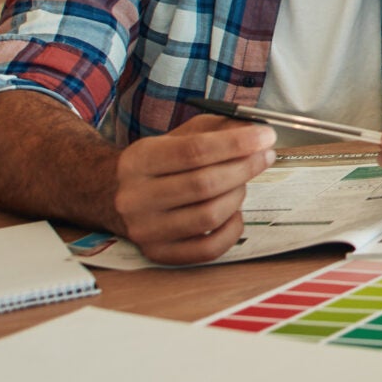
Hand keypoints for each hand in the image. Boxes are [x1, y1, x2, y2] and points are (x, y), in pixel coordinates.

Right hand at [112, 113, 275, 264]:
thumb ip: (218, 128)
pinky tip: (233, 212)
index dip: (236, 143)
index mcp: (138, 160)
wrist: (115, 195)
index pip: (194, 151)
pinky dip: (232, 228)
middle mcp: (135, 197)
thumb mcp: (180, 135)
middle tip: (265, 156)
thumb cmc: (160, 163)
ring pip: (210, 216)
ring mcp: (146, 229)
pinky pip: (210, 248)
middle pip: (204, 184)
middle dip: (245, 167)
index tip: (265, 136)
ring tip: (240, 182)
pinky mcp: (159, 253)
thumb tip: (256, 131)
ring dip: (237, 195)